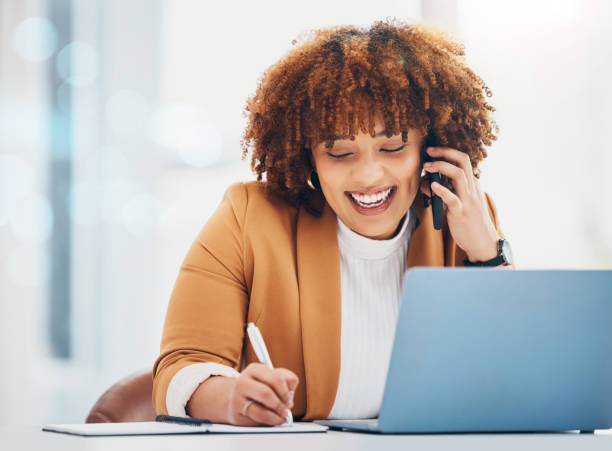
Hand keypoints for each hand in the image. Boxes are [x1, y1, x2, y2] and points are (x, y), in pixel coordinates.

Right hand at [226, 363, 297, 425]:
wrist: (237, 397)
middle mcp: (243, 381)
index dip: (285, 392)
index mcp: (254, 369)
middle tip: (286, 411)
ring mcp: (236, 398)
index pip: (275, 378)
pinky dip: (269, 422)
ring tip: (282, 417)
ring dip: (276, 417)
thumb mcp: (274, 377)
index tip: (289, 400)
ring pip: (261, 410)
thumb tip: (290, 397)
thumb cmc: (260, 386)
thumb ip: (287, 380)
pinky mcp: (236, 413)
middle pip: (266, 393)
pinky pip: (256, 421)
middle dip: (280, 405)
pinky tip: (273, 420)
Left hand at [420, 146, 499, 261]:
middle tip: (428, 151)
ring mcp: (468, 200)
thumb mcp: (457, 204)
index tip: (432, 150)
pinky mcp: (461, 213)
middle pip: (463, 161)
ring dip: (441, 167)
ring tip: (427, 166)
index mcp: (472, 184)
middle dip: (445, 152)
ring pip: (459, 175)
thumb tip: (426, 183)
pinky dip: (442, 190)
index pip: (463, 160)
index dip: (447, 152)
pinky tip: (432, 186)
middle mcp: (472, 189)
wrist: (483, 243)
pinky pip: (453, 199)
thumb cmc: (469, 223)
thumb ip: (442, 193)